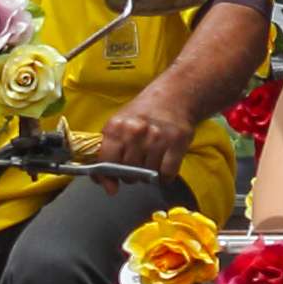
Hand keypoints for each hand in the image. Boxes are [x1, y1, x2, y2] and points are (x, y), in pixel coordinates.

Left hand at [84, 83, 198, 181]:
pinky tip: (164, 165)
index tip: (112, 179)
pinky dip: (165, 176)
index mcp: (116, 126)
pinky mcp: (177, 142)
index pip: (105, 162)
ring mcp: (157, 137)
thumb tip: (109, 188)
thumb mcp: (119, 126)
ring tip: (151, 160)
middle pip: (128, 172)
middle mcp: (135, 131)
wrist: (175, 95)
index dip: (108, 175)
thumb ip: (108, 155)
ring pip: (148, 175)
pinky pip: (167, 173)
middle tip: (137, 164)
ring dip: (149, 174)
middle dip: (131, 174)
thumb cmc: (144, 112)